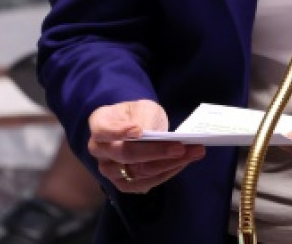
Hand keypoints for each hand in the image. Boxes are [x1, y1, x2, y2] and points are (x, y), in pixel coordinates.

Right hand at [88, 99, 205, 192]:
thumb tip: (151, 135)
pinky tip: (183, 163)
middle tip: (181, 146)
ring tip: (192, 153)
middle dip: (157, 151)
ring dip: (168, 164)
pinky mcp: (124, 184)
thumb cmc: (137, 114)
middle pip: (126, 154)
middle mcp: (99, 150)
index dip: (119, 131)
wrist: (136, 127)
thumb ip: (144, 119)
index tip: (138, 130)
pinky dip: (166, 173)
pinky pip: (145, 183)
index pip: (103, 130)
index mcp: (99, 124)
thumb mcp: (142, 107)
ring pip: (138, 172)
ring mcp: (109, 170)